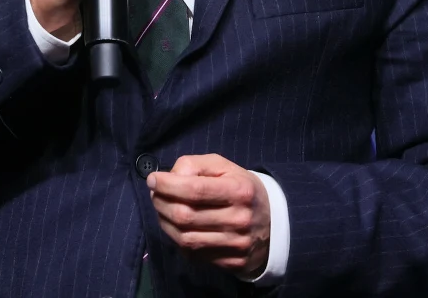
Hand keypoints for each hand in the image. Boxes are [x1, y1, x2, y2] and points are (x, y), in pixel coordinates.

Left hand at [148, 154, 271, 277]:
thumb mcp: (224, 167)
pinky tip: (176, 227)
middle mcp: (239, 219)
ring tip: (162, 209)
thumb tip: (169, 177)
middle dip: (161, 203)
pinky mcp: (232, 262)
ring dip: (164, 222)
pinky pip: (193, 254)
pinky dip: (177, 239)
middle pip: (186, 216)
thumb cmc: (241, 188)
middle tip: (155, 194)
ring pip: (185, 238)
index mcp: (239, 191)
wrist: (274, 222)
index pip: (195, 189)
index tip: (153, 179)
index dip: (168, 185)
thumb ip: (195, 165)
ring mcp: (236, 244)